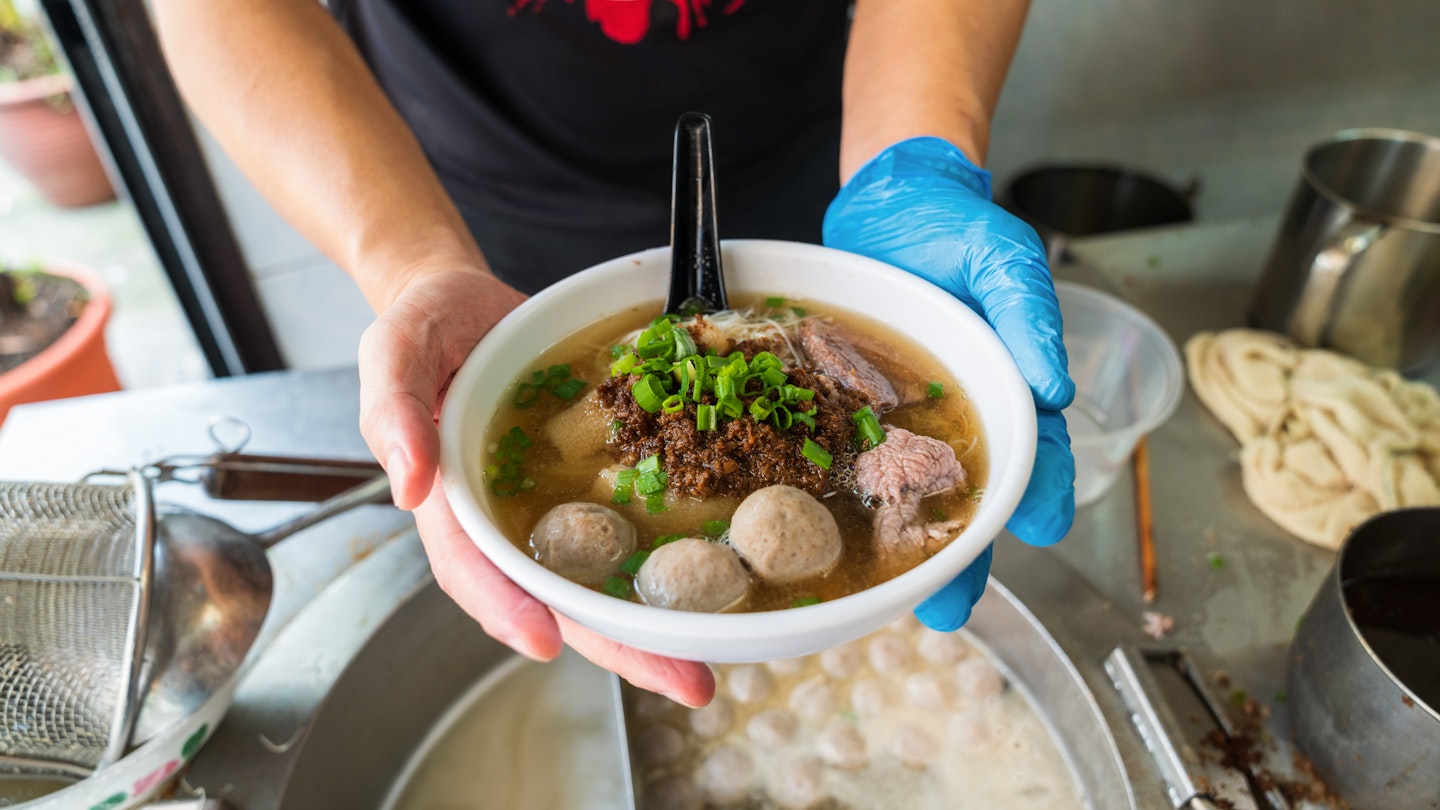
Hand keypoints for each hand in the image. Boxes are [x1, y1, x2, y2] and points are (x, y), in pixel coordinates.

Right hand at [357, 267, 715, 705]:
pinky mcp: (588, 488)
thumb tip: (407, 486)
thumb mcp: (394, 349)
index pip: (472, 567)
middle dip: (616, 646)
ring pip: (600, 580)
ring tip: (712, 663)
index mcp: (450, 501)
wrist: (467, 303)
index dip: (505, 606)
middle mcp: (503, 521)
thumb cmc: (423, 326)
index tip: (544, 640)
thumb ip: (393, 410)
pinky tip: (715, 587)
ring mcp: (549, 510)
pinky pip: (626, 532)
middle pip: (555, 598)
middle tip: (686, 684)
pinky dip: (665, 564)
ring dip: (653, 626)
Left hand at [823, 136, 1076, 629]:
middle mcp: (958, 414)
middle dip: (961, 556)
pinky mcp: (846, 410)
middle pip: (967, 495)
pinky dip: (836, 496)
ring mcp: (899, 419)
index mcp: (1008, 385)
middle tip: (949, 610)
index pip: (1036, 451)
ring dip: (900, 548)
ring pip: (902, 493)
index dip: (1040, 492)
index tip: (1040, 527)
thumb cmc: (957, 225)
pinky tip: (819, 530)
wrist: (886, 202)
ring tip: (891, 599)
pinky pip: (844, 459)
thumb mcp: (1003, 256)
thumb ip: (1029, 311)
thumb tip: (1056, 389)